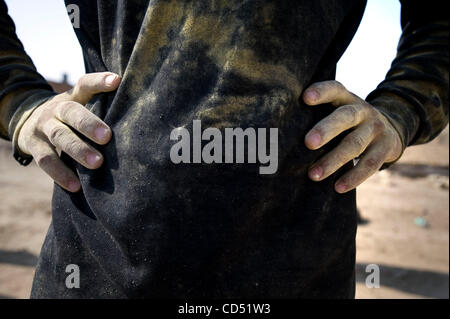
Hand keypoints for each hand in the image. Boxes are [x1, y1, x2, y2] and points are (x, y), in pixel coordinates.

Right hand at [17, 72, 120, 191]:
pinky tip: (77, 186)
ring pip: (59, 136)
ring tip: (97, 164)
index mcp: (73, 97)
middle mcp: (56, 109)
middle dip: (88, 124)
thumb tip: (141, 118)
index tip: (116, 81)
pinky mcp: (34, 146)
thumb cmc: (71, 118)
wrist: (28, 122)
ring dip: (78, 150)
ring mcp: (42, 127)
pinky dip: (61, 174)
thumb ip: (103, 109)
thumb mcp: (82, 107)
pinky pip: (46, 161)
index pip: (85, 84)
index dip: (99, 81)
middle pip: (71, 112)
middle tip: (107, 137)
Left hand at [302, 80, 402, 192]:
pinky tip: (338, 188)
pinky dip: (354, 177)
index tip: (305, 97)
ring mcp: (376, 129)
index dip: (321, 92)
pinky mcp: (386, 148)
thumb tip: (280, 136)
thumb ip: (317, 117)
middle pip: (345, 117)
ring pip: (354, 144)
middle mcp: (362, 111)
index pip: (334, 89)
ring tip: (313, 175)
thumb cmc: (348, 124)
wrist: (390, 129)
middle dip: (326, 130)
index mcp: (346, 99)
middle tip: (308, 143)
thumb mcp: (338, 112)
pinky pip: (370, 164)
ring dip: (333, 161)